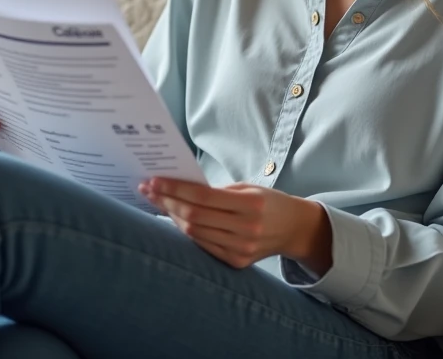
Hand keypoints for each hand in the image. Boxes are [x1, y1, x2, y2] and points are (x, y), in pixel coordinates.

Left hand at [139, 178, 331, 272]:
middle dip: (167, 202)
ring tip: (158, 202)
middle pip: (194, 217)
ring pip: (194, 233)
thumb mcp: (248, 188)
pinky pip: (203, 245)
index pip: (202, 197)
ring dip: (172, 217)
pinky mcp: (236, 262)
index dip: (175, 189)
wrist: (294, 229)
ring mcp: (241, 248)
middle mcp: (246, 229)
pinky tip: (175, 219)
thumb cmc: (268, 202)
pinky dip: (186, 231)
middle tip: (148, 190)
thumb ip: (217, 191)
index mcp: (251, 204)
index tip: (154, 181)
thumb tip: (179, 188)